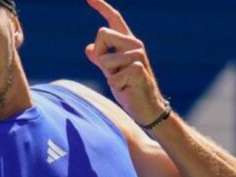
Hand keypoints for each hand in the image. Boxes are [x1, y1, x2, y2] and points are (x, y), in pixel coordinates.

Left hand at [84, 0, 167, 125]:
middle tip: (112, 72)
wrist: (146, 107)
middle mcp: (135, 44)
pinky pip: (112, 74)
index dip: (101, 6)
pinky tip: (128, 87)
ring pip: (105, 56)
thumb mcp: (111, 73)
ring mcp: (138, 54)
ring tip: (122, 81)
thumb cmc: (129, 90)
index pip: (114, 20)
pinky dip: (115, 84)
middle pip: (102, 32)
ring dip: (108, 73)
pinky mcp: (138, 67)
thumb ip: (100, 60)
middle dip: (99, 54)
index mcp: (127, 43)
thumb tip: (89, 48)